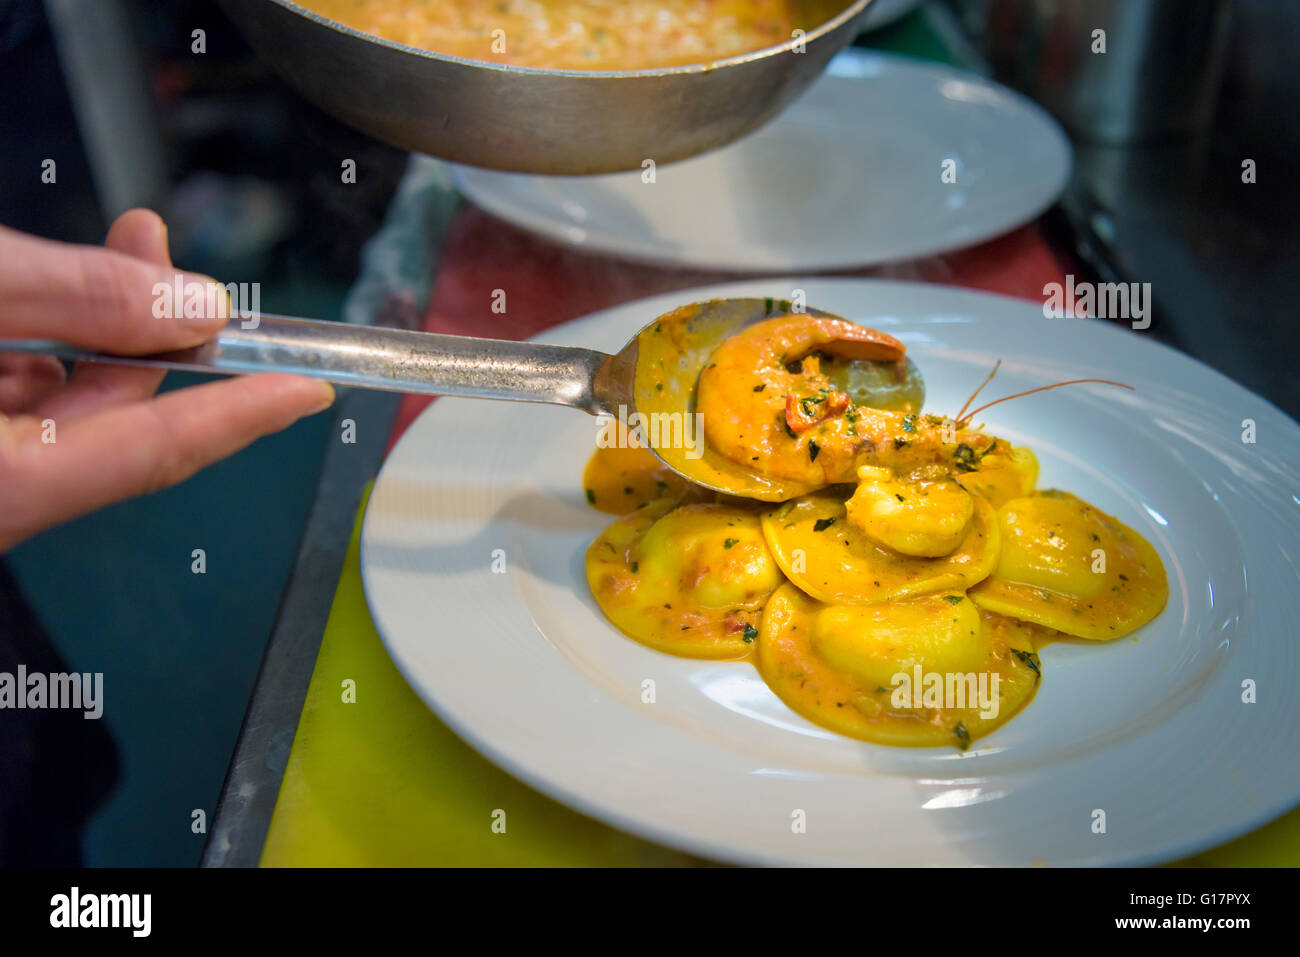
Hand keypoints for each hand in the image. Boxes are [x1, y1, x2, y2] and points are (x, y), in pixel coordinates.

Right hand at [0, 209, 335, 550]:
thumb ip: (77, 299)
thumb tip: (193, 308)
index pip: (153, 450)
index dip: (242, 414)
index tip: (312, 390)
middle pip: (105, 420)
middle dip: (154, 328)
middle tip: (160, 248)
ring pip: (57, 402)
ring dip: (93, 323)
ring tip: (124, 244)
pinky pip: (12, 396)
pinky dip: (40, 340)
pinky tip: (38, 288)